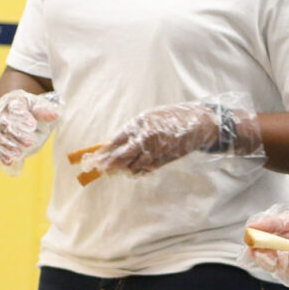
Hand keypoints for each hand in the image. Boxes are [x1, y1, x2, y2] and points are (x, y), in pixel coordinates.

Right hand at [0, 91, 60, 175]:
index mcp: (12, 101)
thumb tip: (55, 115)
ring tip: (19, 154)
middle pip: (4, 123)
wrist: (13, 110)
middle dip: (16, 134)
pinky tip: (9, 162)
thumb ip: (44, 111)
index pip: (15, 107)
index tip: (33, 125)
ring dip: (7, 146)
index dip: (22, 116)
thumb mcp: (38, 106)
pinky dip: (0, 154)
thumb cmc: (29, 108)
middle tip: (30, 143)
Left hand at [90, 102, 216, 175]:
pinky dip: (135, 171)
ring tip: (112, 171)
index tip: (94, 158)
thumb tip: (113, 144)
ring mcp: (154, 152)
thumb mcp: (147, 118)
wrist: (195, 124)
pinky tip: (130, 170)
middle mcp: (146, 140)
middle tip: (98, 169)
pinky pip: (145, 170)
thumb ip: (132, 131)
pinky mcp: (163, 161)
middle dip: (108, 165)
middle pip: (121, 157)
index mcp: (140, 125)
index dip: (104, 152)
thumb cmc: (169, 118)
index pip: (116, 142)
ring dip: (121, 170)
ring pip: (132, 166)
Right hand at [240, 206, 288, 289]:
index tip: (252, 249)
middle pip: (270, 268)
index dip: (255, 254)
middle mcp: (286, 261)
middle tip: (269, 253)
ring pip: (284, 275)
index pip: (261, 256)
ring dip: (286, 264)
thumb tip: (249, 229)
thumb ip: (269, 225)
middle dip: (267, 261)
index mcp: (278, 249)